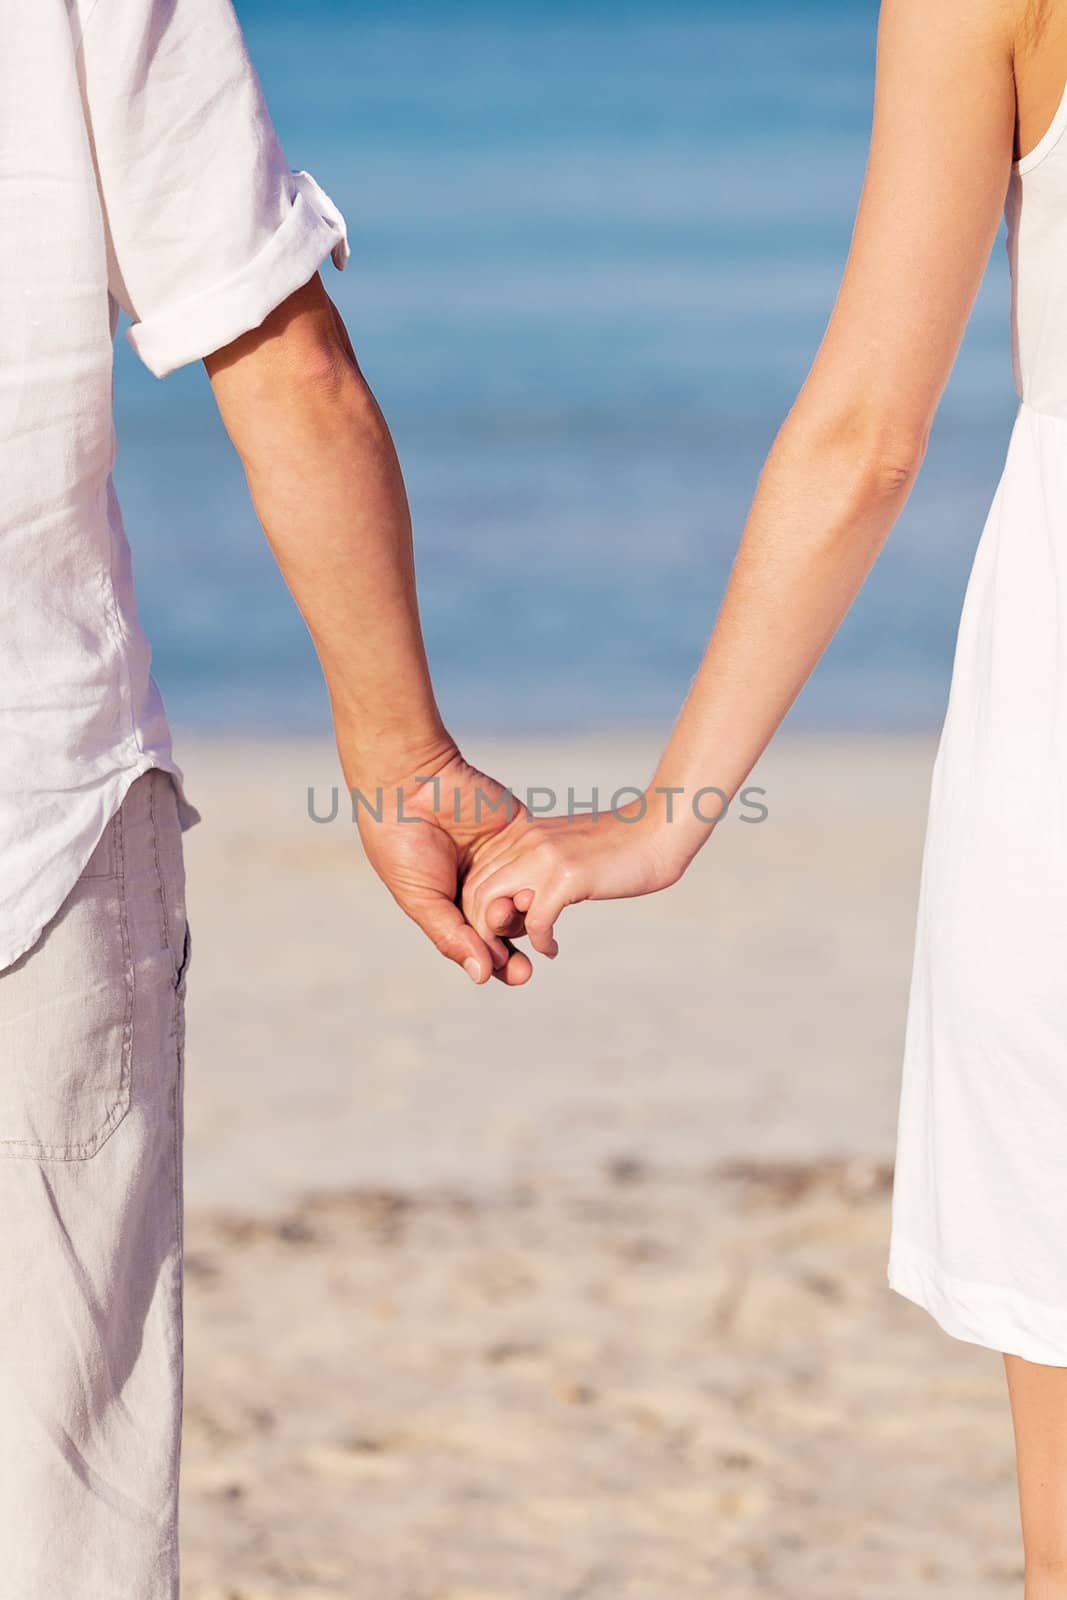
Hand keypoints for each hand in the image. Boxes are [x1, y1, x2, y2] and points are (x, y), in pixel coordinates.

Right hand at [352, 745, 533, 985]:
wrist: (410, 783)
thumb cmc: (401, 843)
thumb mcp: (420, 897)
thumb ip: (451, 936)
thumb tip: (481, 975)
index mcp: (450, 904)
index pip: (480, 943)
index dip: (498, 961)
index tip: (518, 974)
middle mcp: (478, 886)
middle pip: (507, 927)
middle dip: (516, 945)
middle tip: (523, 963)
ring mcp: (501, 860)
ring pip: (526, 899)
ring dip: (529, 914)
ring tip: (522, 916)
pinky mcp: (519, 834)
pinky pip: (538, 862)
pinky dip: (544, 879)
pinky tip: (545, 894)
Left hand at [459, 793, 683, 958]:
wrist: (659, 829)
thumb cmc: (619, 847)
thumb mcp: (564, 850)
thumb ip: (537, 869)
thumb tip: (520, 902)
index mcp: (520, 832)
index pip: (475, 876)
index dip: (478, 911)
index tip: (499, 933)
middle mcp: (524, 840)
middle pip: (475, 893)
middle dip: (482, 931)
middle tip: (504, 952)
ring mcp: (543, 856)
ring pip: (493, 907)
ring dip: (503, 940)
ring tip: (522, 954)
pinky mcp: (567, 876)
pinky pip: (536, 922)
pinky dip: (541, 942)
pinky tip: (553, 949)